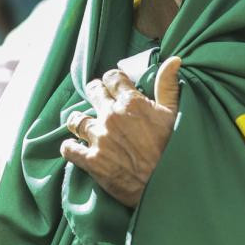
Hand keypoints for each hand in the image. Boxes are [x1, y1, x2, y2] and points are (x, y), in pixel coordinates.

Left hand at [62, 56, 181, 207]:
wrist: (167, 185)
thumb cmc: (174, 148)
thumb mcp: (175, 113)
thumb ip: (168, 85)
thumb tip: (174, 59)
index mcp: (131, 103)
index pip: (112, 77)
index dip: (114, 79)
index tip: (116, 84)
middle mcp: (111, 117)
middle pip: (92, 92)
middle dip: (95, 92)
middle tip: (98, 97)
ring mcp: (98, 139)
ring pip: (76, 120)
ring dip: (79, 120)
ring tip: (83, 123)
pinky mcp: (91, 161)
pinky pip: (69, 148)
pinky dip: (70, 146)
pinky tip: (75, 147)